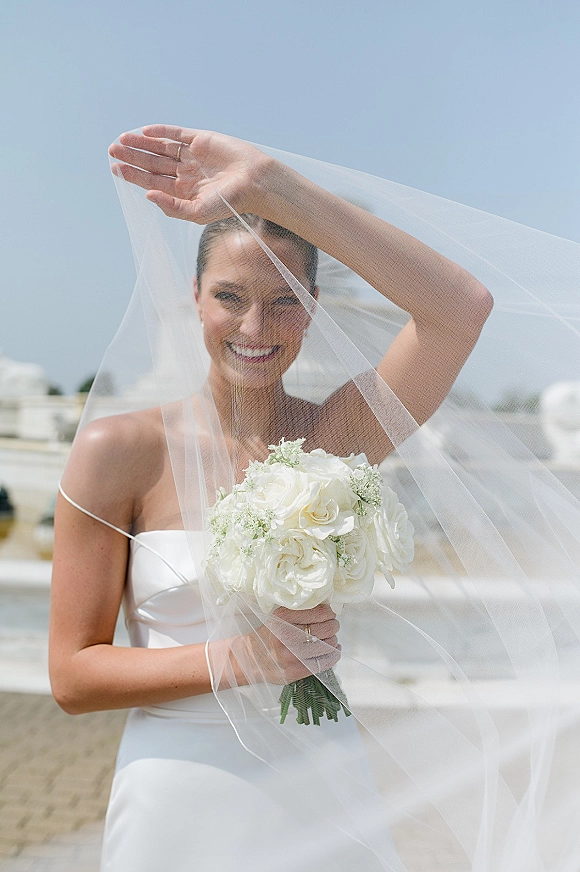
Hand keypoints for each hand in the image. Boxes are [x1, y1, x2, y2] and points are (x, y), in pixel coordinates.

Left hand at [108, 125, 275, 223]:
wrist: (255, 182)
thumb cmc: (229, 202)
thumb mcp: (198, 213)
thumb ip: (172, 208)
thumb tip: (147, 196)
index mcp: (182, 192)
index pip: (152, 182)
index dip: (133, 175)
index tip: (115, 169)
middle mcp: (184, 173)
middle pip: (152, 163)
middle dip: (132, 157)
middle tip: (112, 150)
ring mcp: (192, 155)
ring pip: (160, 147)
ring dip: (140, 143)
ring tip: (121, 140)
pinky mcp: (200, 139)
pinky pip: (176, 133)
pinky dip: (160, 131)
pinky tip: (144, 131)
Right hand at [241, 604, 341, 685]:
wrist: (251, 659)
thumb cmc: (268, 636)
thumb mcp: (279, 617)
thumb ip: (299, 612)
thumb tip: (327, 609)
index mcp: (283, 618)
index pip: (319, 612)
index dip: (329, 613)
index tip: (329, 614)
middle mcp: (287, 636)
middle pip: (326, 628)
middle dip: (333, 626)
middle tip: (332, 626)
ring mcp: (291, 655)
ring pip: (328, 645)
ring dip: (333, 641)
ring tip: (330, 639)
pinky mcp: (296, 671)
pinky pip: (324, 663)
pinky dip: (333, 655)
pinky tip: (333, 651)